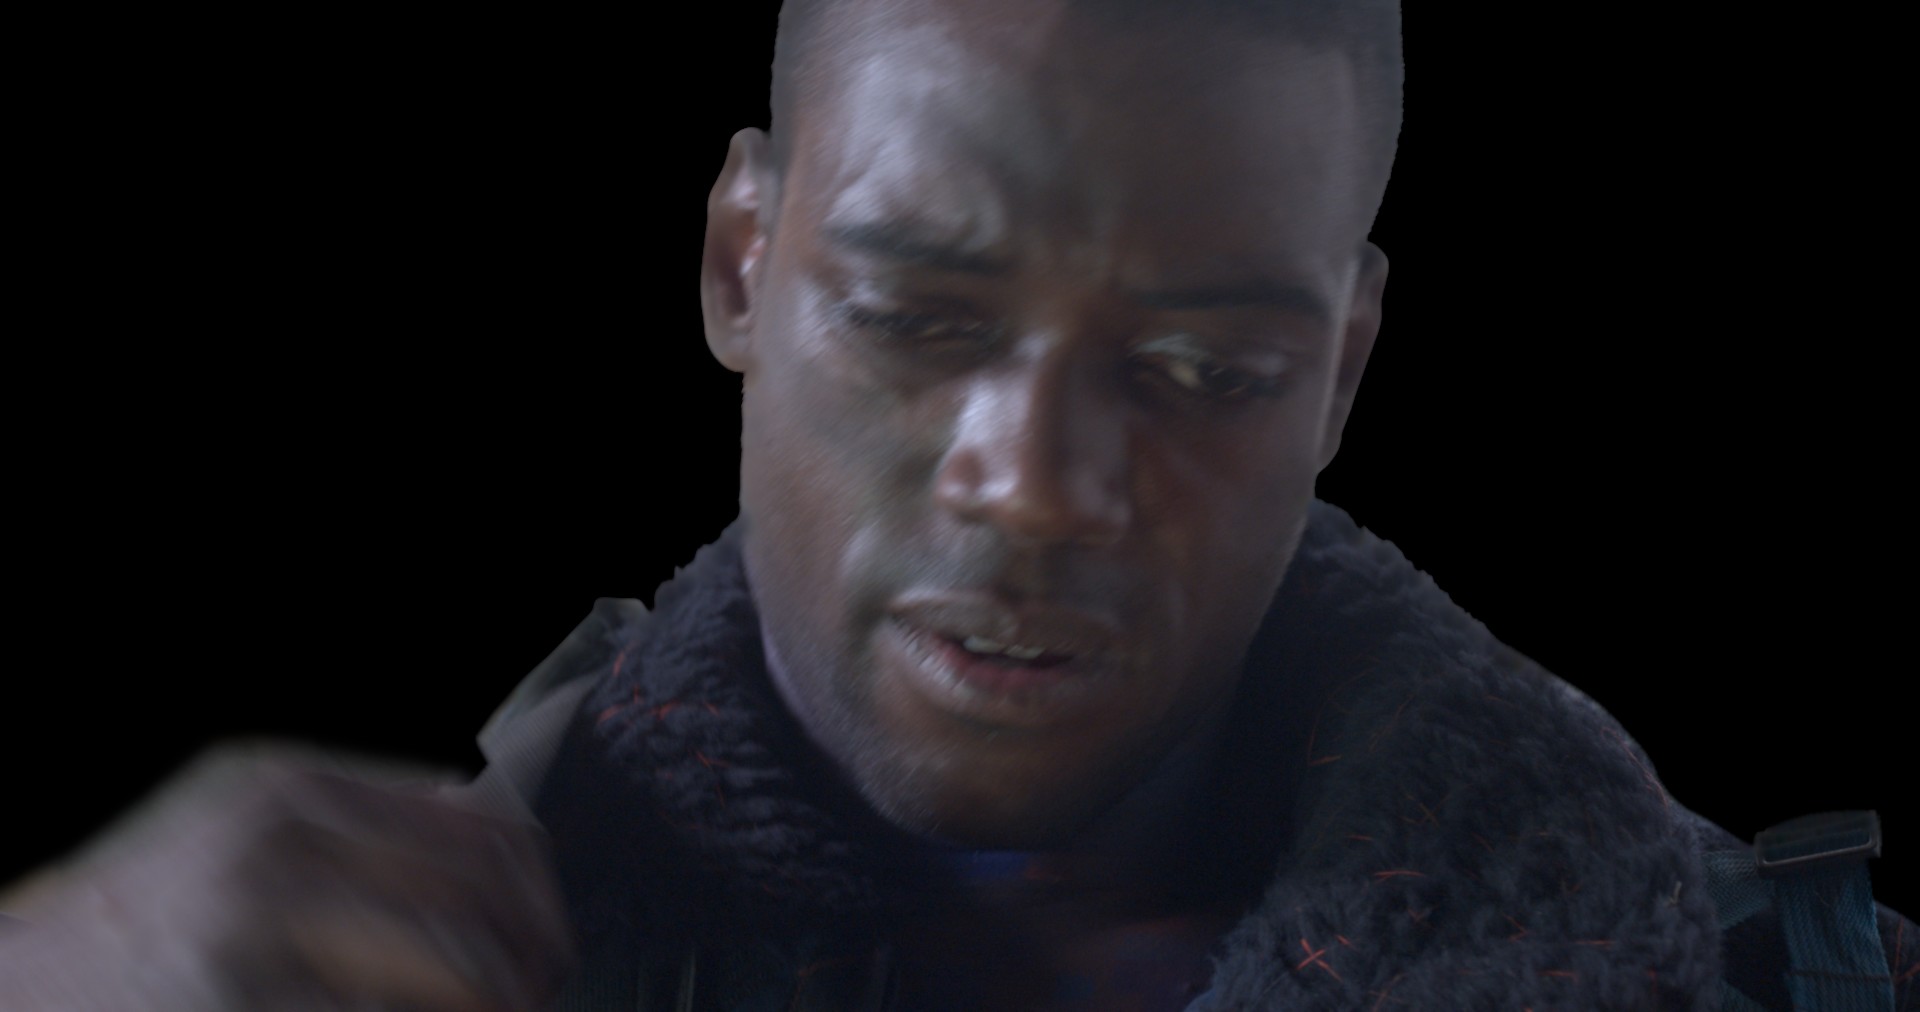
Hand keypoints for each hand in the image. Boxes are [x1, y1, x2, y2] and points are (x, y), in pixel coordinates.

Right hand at [0, 745, 575, 1010]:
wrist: (29, 977)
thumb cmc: (168, 914)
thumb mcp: (258, 836)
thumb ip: (364, 831)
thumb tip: (509, 866)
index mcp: (300, 782)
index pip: (480, 825)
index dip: (537, 892)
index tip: (549, 939)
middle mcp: (282, 832)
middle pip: (480, 889)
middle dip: (532, 952)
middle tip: (544, 991)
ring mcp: (256, 917)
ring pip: (450, 961)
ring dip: (498, 1000)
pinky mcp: (238, 997)